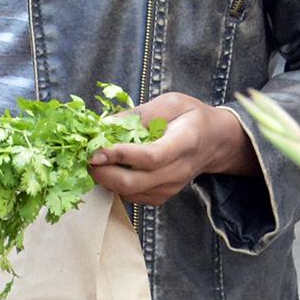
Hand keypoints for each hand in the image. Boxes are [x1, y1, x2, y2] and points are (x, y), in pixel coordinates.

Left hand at [88, 92, 261, 206]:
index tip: (95, 150)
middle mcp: (179, 170)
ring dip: (106, 180)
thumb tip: (105, 125)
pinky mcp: (161, 196)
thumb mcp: (171, 102)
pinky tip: (107, 169)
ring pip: (131, 192)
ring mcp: (171, 187)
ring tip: (92, 161)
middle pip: (136, 182)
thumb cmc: (191, 117)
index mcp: (185, 142)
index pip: (151, 156)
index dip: (121, 155)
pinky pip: (132, 196)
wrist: (214, 142)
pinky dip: (114, 185)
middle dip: (104, 173)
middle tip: (84, 158)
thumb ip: (140, 114)